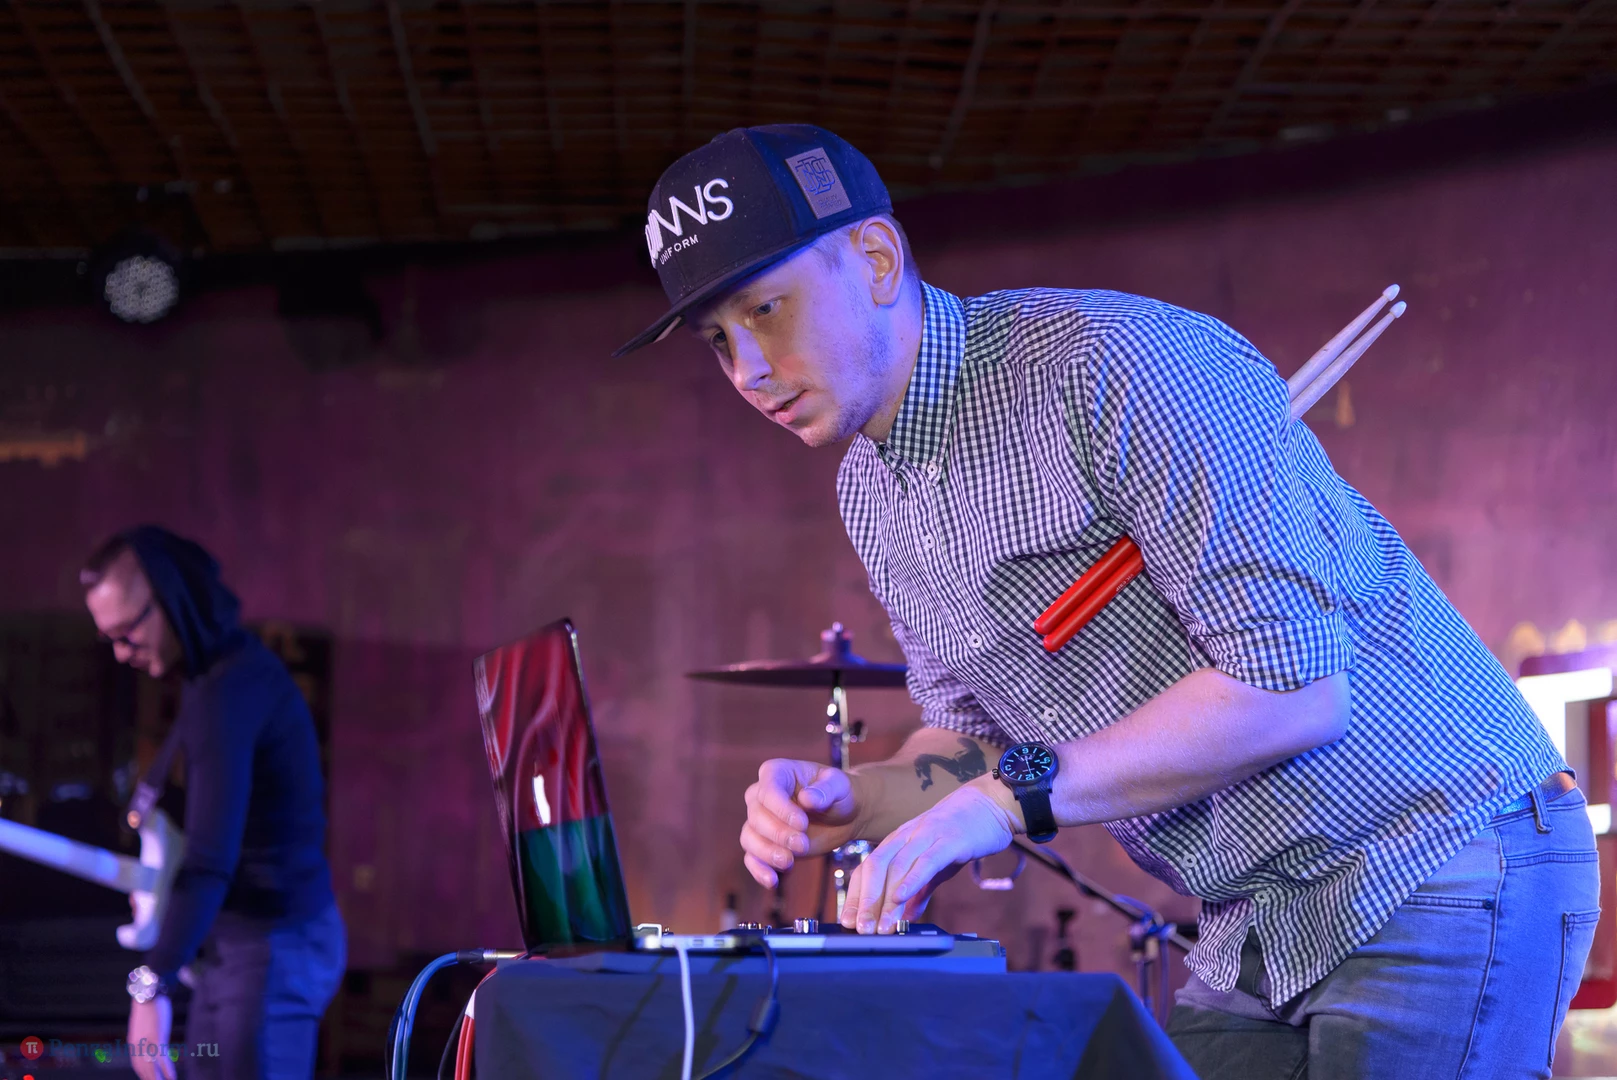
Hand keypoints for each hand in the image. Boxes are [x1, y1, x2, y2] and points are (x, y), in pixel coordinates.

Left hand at [128, 996, 175, 1079]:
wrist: (148, 993)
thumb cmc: (148, 1003)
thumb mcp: (145, 1020)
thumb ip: (146, 1030)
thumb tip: (151, 1033)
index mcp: (134, 1042)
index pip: (138, 1064)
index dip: (144, 1074)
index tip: (150, 1079)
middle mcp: (138, 1046)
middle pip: (144, 1069)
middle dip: (150, 1079)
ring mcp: (148, 1043)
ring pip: (152, 1068)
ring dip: (158, 1079)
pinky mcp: (158, 1039)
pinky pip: (162, 1060)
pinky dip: (167, 1070)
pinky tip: (173, 1078)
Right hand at [741, 758, 864, 887]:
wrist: (844, 816)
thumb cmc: (840, 794)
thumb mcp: (839, 786)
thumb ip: (825, 790)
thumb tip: (806, 799)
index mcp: (777, 773)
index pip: (768, 790)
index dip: (781, 808)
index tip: (802, 824)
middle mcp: (762, 795)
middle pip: (756, 816)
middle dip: (778, 834)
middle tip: (803, 845)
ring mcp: (761, 821)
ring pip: (749, 837)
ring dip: (767, 853)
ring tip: (789, 862)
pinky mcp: (765, 844)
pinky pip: (751, 857)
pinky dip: (758, 870)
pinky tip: (772, 881)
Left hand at [841, 777, 1020, 934]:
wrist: (993, 802)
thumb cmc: (962, 832)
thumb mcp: (936, 864)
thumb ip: (921, 889)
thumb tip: (907, 916)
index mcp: (899, 841)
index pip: (867, 869)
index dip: (855, 896)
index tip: (848, 922)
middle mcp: (906, 836)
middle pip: (875, 868)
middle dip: (865, 902)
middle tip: (861, 930)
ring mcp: (926, 835)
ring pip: (897, 868)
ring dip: (886, 900)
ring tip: (881, 926)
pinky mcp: (949, 840)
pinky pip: (926, 861)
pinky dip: (911, 881)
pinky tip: (901, 899)